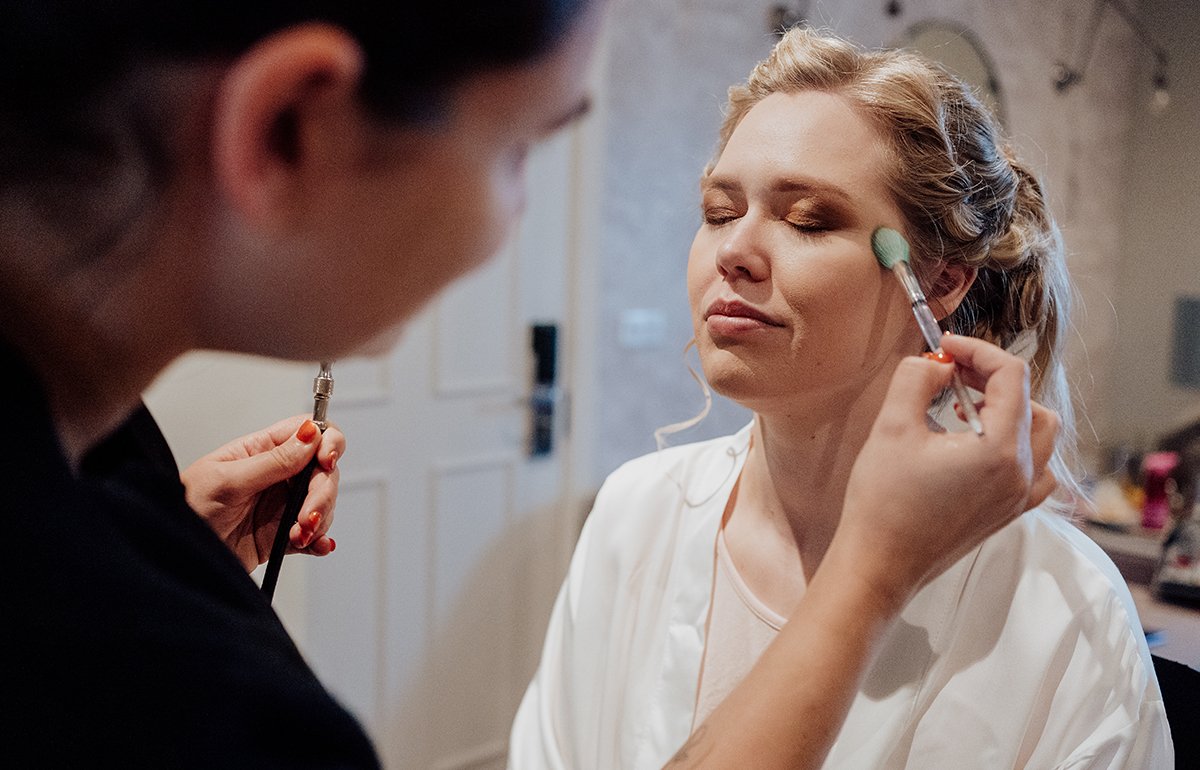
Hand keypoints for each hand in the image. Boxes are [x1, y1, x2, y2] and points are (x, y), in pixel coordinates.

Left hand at [180, 415, 344, 571]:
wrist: (175, 554)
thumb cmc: (187, 509)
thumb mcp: (227, 480)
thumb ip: (273, 461)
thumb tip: (310, 435)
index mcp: (262, 450)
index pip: (309, 432)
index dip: (327, 441)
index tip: (326, 460)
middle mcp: (277, 474)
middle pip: (323, 471)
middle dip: (322, 493)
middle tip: (307, 515)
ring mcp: (282, 504)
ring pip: (323, 502)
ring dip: (319, 520)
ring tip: (298, 535)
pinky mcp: (282, 534)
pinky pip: (314, 533)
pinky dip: (319, 540)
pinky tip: (315, 544)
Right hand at [834, 334, 1058, 609]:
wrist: (879, 564)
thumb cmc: (882, 500)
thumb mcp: (892, 427)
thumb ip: (917, 379)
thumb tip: (937, 364)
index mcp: (998, 449)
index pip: (1010, 377)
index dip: (978, 351)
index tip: (944, 348)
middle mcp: (1020, 473)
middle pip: (1032, 403)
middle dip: (994, 378)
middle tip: (952, 374)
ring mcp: (1019, 497)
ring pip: (1041, 436)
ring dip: (1010, 410)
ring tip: (966, 408)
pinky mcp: (1007, 513)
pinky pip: (1036, 469)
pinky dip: (1017, 446)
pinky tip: (980, 446)